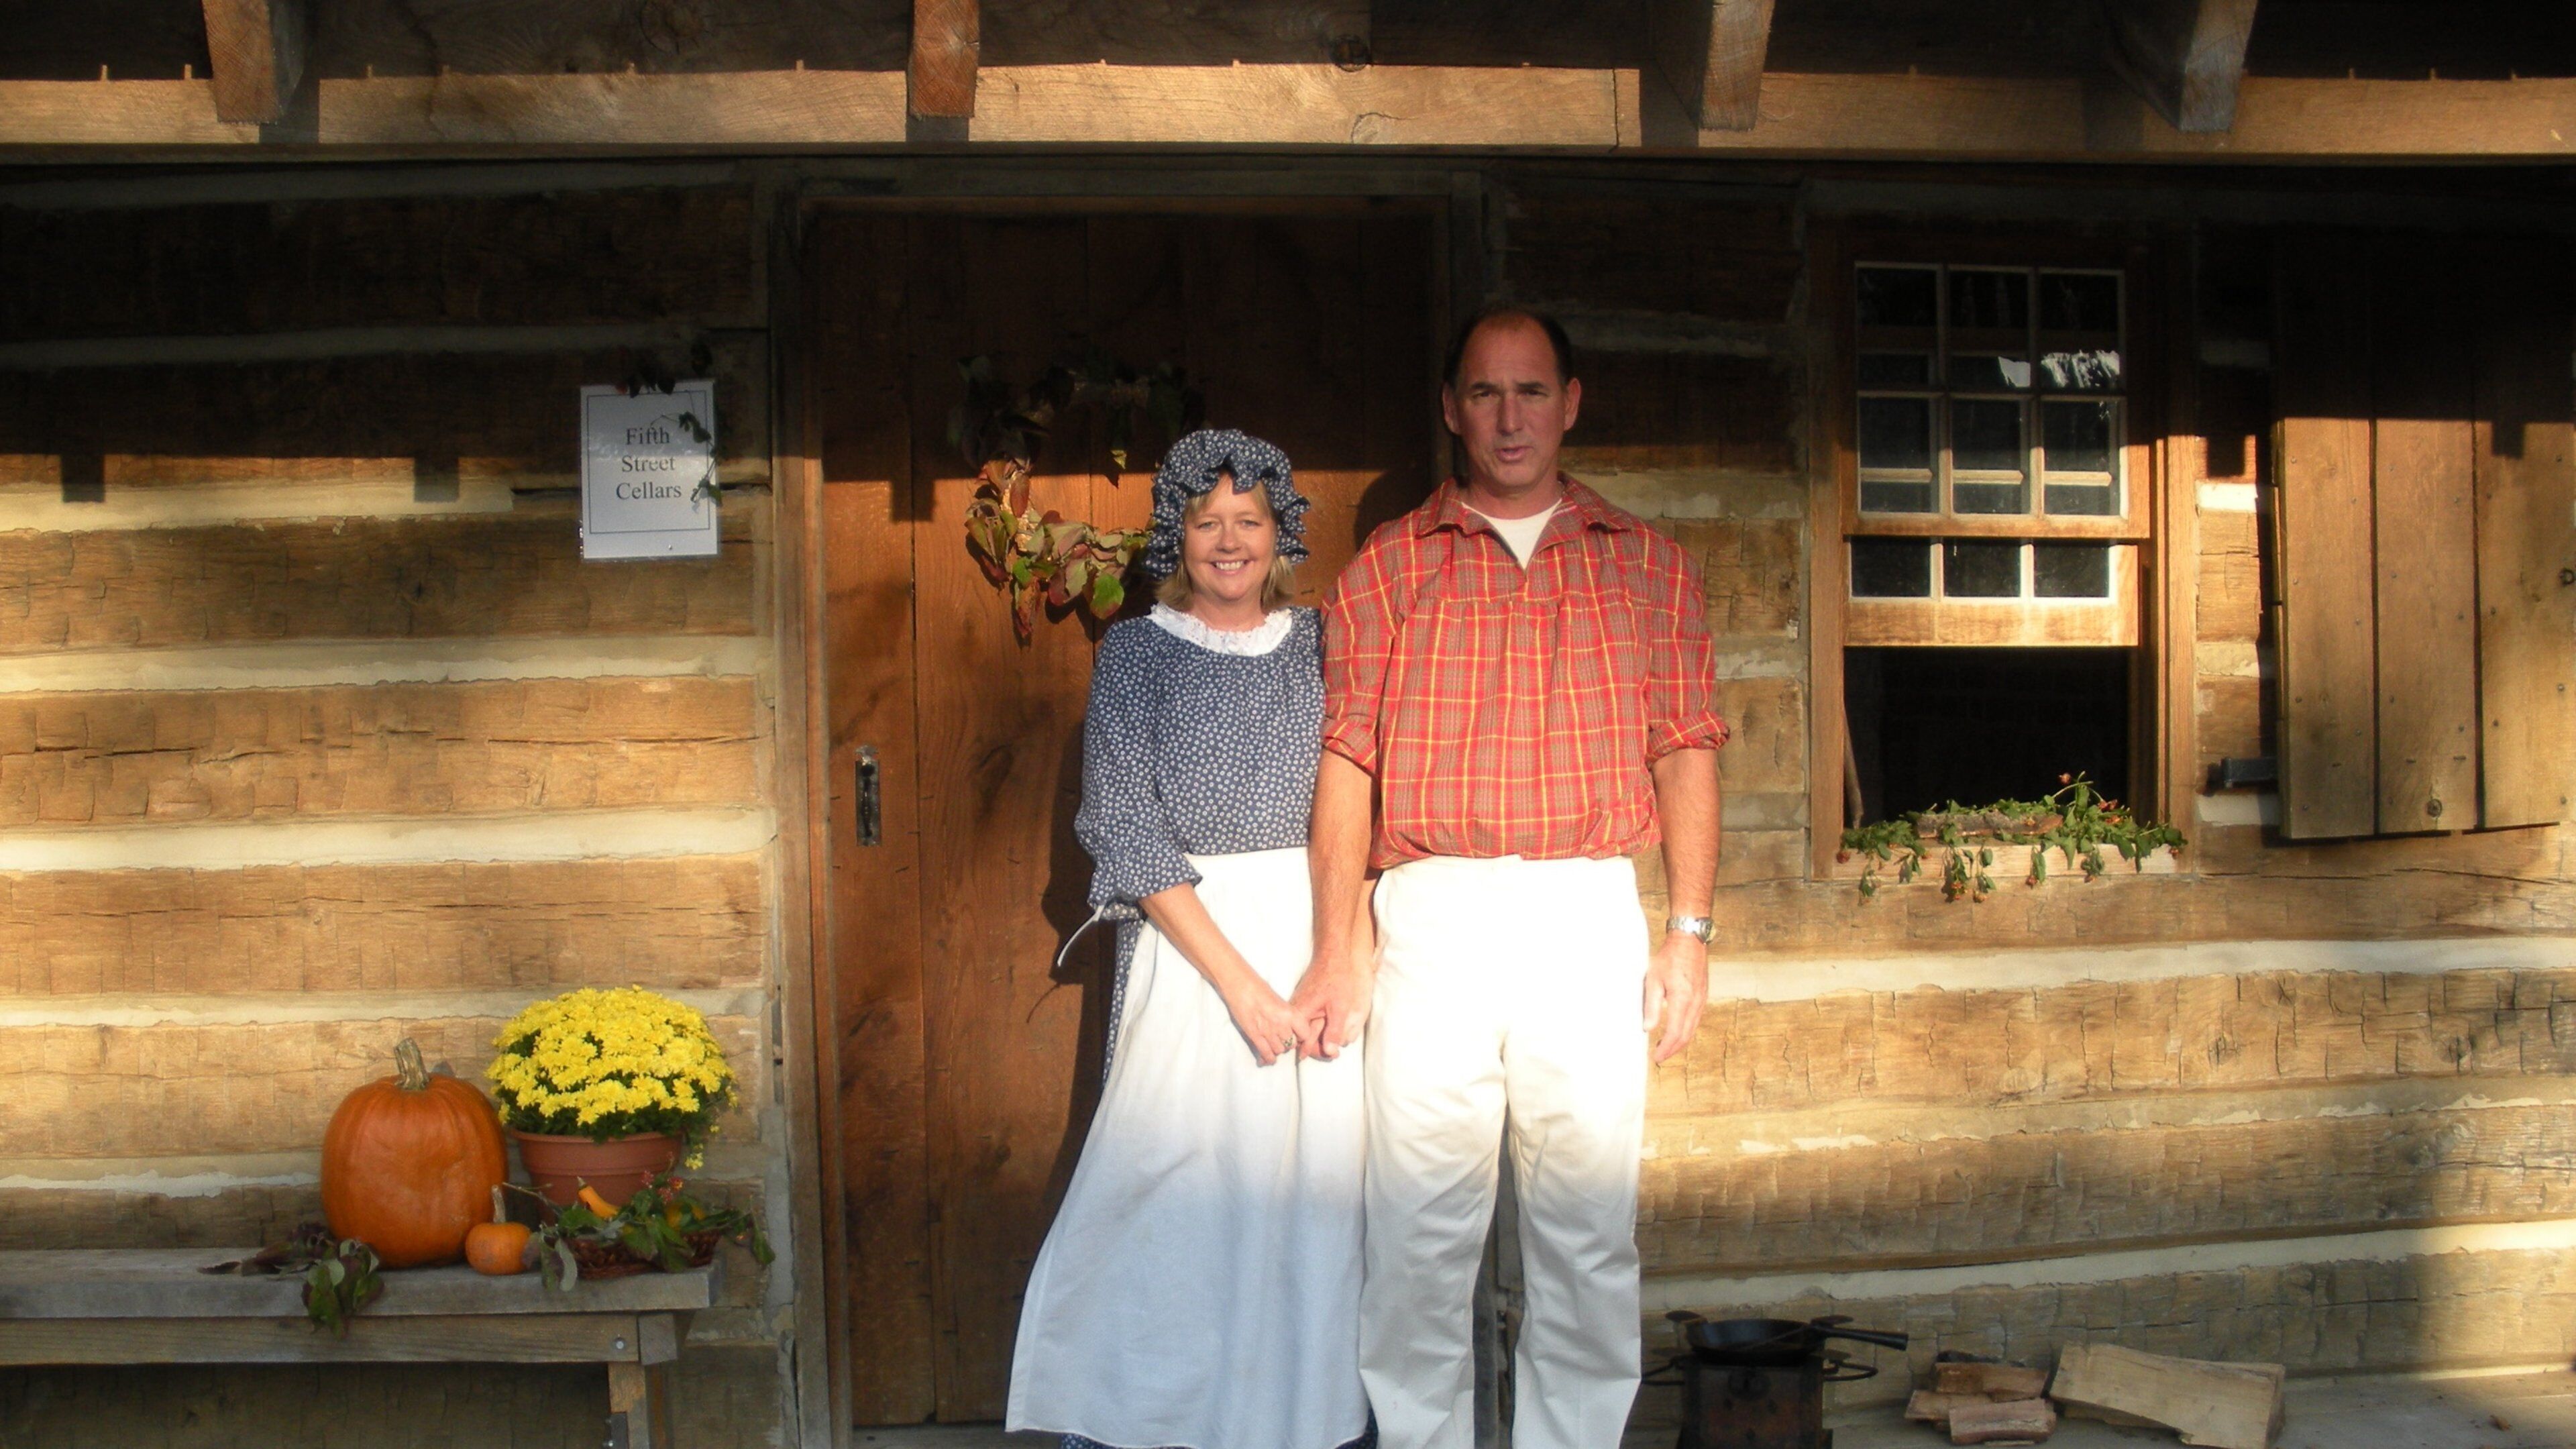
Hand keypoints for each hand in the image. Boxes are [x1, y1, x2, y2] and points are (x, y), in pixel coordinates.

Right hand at [1222, 978, 1305, 1066]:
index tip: (1298, 1035)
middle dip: (1288, 1042)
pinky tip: (1268, 1059)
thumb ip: (1287, 1016)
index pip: (1305, 1034)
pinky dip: (1268, 1058)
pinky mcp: (1255, 1036)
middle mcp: (1282, 1024)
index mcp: (1291, 1013)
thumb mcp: (1280, 1001)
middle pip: (1292, 1044)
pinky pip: (1266, 1053)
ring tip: (1273, 1044)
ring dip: (1277, 1049)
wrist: (1240, 986)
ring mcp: (1268, 1032)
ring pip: (1279, 1050)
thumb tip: (1290, 1028)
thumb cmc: (1259, 988)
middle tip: (1282, 1038)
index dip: (1302, 1036)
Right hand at [1287, 950, 1373, 1060]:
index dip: (1319, 1052)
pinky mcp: (1302, 1003)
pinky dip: (1316, 1029)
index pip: (1304, 1043)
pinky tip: (1326, 1032)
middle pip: (1302, 1039)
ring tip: (1333, 1046)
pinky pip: (1306, 1021)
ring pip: (1304, 1030)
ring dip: (1317, 1039)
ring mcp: (1297, 1006)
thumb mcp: (1339, 1008)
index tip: (1333, 1056)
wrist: (1333, 957)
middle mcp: (1295, 1012)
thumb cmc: (1336, 980)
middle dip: (1318, 1048)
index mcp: (1301, 1014)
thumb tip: (1330, 1052)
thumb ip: (1334, 1031)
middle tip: (1335, 1054)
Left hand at [1642, 930, 1708, 1065]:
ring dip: (1679, 1042)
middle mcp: (1695, 1003)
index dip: (1665, 1048)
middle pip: (1685, 1035)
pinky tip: (1677, 1031)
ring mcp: (1701, 1000)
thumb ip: (1651, 1005)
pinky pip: (1696, 1020)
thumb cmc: (1669, 957)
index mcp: (1682, 1000)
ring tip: (1666, 1047)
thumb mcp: (1653, 979)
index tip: (1656, 1057)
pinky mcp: (1703, 996)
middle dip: (1672, 1049)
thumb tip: (1648, 1028)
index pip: (1674, 1033)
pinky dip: (1686, 1030)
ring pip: (1692, 1029)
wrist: (1690, 941)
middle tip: (1659, 1057)